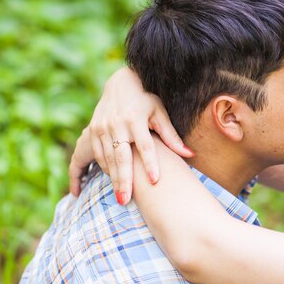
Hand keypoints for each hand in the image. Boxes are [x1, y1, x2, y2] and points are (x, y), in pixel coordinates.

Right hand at [68, 67, 193, 203]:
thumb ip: (171, 135)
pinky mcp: (93, 129)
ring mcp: (102, 127)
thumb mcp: (160, 112)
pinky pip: (97, 154)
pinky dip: (104, 168)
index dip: (150, 162)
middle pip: (121, 156)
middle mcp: (117, 123)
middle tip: (126, 201)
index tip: (155, 180)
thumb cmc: (146, 99)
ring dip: (113, 178)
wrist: (121, 83)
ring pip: (107, 158)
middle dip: (124, 180)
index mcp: (135, 118)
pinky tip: (112, 180)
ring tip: (121, 198)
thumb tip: (190, 154)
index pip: (145, 145)